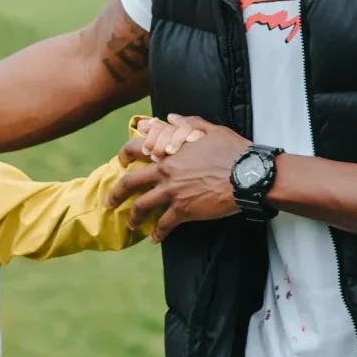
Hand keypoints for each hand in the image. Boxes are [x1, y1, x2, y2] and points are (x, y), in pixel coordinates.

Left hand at [108, 114, 249, 241]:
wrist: (246, 176)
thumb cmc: (232, 151)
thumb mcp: (210, 130)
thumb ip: (188, 124)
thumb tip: (172, 118)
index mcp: (169, 152)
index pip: (137, 149)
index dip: (124, 154)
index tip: (120, 162)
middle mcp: (166, 173)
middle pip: (130, 183)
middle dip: (116, 193)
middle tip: (109, 201)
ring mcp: (173, 193)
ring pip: (142, 207)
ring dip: (134, 217)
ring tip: (131, 224)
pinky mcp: (184, 210)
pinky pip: (164, 225)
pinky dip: (158, 233)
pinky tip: (155, 239)